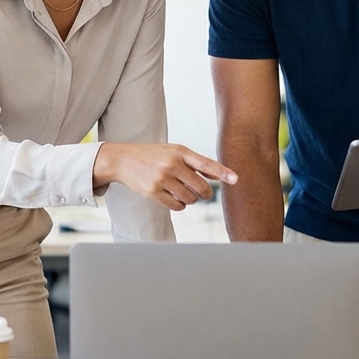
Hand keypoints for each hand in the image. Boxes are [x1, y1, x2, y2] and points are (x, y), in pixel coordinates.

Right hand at [94, 143, 237, 210]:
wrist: (123, 160)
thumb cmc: (152, 155)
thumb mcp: (174, 152)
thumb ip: (196, 163)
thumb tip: (218, 173)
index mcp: (179, 151)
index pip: (206, 163)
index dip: (222, 172)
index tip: (236, 179)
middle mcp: (172, 164)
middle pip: (201, 187)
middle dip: (204, 193)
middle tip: (202, 193)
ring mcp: (162, 179)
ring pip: (190, 198)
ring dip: (190, 199)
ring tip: (181, 191)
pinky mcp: (153, 192)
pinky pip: (177, 206)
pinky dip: (179, 205)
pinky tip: (173, 197)